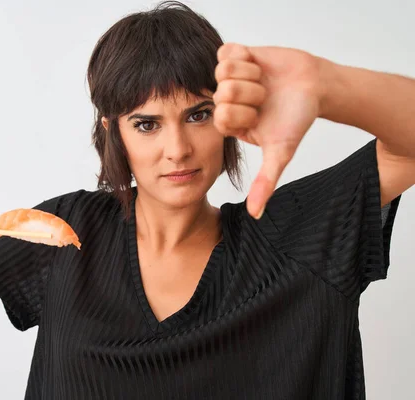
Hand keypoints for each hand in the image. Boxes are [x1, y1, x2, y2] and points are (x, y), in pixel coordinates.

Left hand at [213, 43, 325, 218]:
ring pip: (222, 72)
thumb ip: (265, 182)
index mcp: (229, 122)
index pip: (219, 116)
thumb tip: (256, 215)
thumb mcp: (280, 152)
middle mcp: (225, 101)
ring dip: (250, 75)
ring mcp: (228, 78)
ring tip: (263, 81)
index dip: (243, 113)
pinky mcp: (235, 55)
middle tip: (264, 96)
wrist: (315, 85)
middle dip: (249, 94)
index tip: (261, 114)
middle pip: (220, 93)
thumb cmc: (296, 119)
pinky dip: (246, 57)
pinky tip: (257, 64)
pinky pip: (226, 51)